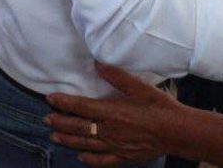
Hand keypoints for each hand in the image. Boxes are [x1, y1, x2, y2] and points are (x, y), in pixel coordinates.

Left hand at [45, 65, 188, 165]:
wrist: (176, 131)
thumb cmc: (159, 107)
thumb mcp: (139, 87)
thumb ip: (116, 76)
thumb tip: (97, 64)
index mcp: (110, 111)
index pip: (80, 106)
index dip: (63, 102)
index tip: (50, 98)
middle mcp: (108, 131)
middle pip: (78, 126)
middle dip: (60, 121)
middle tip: (46, 118)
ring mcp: (114, 146)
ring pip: (85, 143)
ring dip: (68, 139)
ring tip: (54, 135)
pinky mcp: (123, 157)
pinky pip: (101, 160)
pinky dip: (88, 159)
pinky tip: (80, 156)